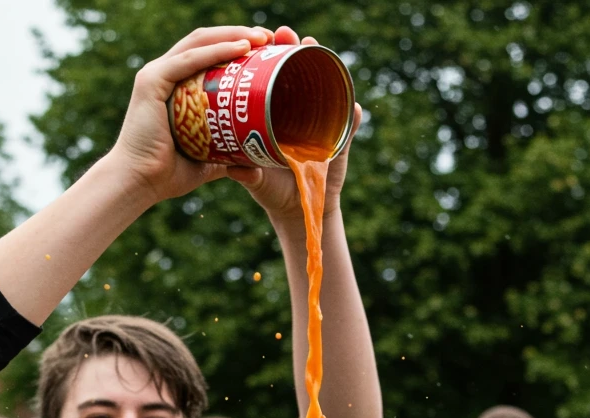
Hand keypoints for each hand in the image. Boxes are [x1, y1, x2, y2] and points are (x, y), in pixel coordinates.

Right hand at [111, 25, 273, 205]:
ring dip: (233, 36)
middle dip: (239, 34)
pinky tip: (241, 48)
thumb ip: (224, 155)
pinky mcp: (151, 81)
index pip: (207, 55)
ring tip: (262, 38)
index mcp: (173, 86)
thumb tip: (249, 161)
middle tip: (269, 38)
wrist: (138, 184)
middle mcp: (164, 73)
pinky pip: (189, 59)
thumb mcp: (205, 161)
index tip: (265, 51)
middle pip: (205, 42)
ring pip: (199, 43)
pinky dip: (217, 51)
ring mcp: (156, 74)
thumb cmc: (167, 175)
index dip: (234, 47)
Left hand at [227, 34, 362, 222]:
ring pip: (328, 90)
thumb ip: (247, 175)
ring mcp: (322, 124)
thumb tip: (234, 169)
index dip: (270, 57)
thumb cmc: (271, 190)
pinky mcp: (340, 142)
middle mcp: (300, 113)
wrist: (296, 210)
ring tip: (319, 51)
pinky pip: (351, 125)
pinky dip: (354, 117)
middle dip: (296, 50)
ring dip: (327, 70)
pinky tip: (355, 108)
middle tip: (290, 36)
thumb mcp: (256, 182)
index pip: (274, 78)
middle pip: (301, 73)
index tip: (263, 40)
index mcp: (276, 115)